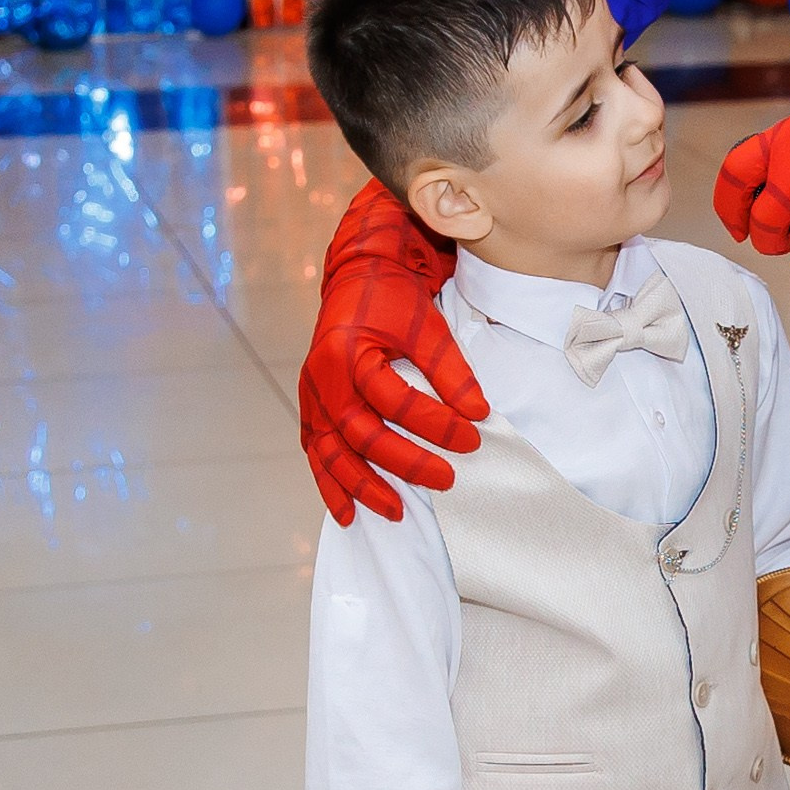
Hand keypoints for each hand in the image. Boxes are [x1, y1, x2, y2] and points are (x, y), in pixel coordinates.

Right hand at [299, 179, 486, 524]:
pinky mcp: (311, 407)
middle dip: (406, 463)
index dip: (435, 423)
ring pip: (332, 452)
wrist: (358, 276)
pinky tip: (348, 513)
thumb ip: (450, 370)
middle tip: (448, 479)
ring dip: (363, 486)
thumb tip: (478, 413)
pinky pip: (316, 452)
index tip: (473, 435)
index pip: (394, 400)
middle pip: (361, 434)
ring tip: (396, 513)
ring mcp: (311, 396)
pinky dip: (331, 484)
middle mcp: (322, 379)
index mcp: (348, 353)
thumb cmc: (391, 297)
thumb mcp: (426, 325)